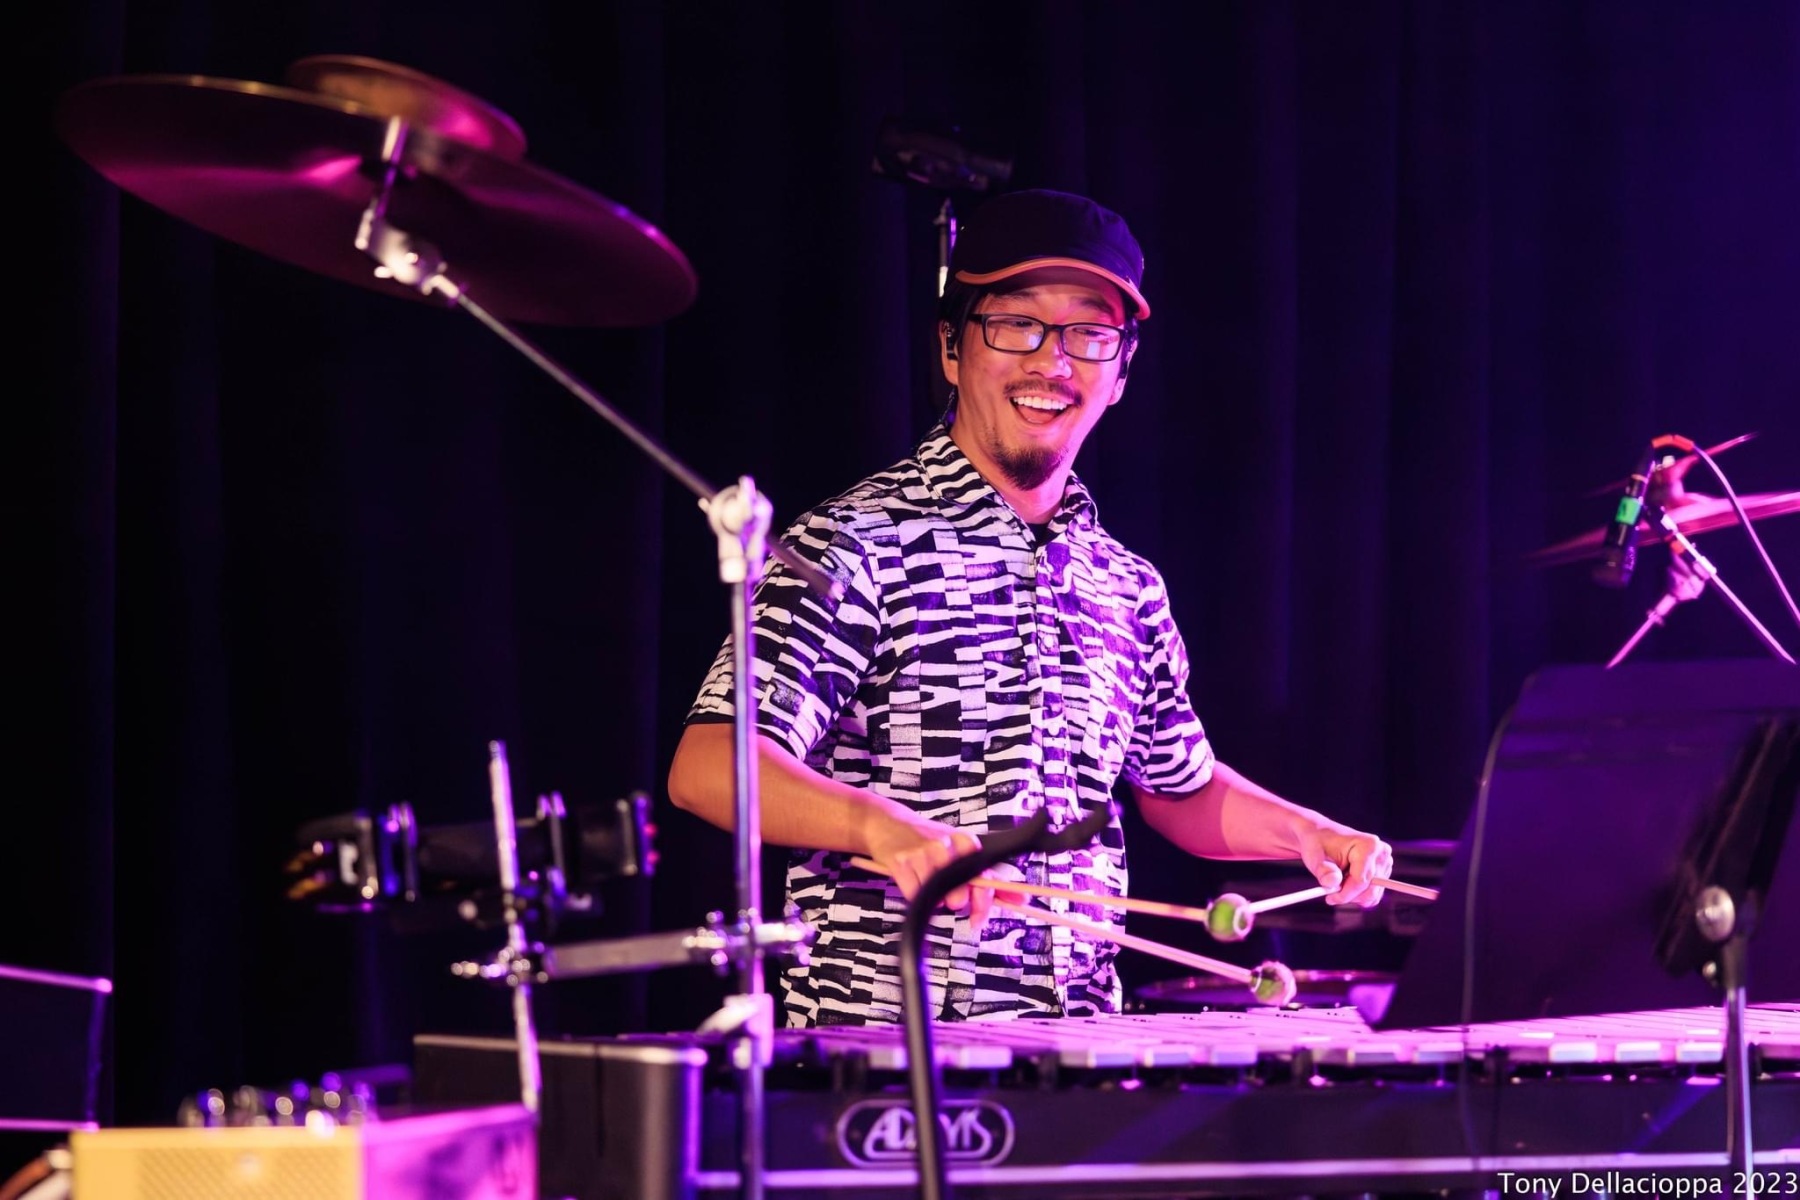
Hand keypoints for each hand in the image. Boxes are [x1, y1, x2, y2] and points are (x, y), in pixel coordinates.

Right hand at [865, 819, 993, 930]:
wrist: (886, 822)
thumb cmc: (926, 839)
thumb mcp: (958, 850)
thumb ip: (989, 877)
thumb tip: (1021, 901)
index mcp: (965, 842)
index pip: (983, 880)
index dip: (983, 903)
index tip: (978, 918)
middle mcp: (945, 845)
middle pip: (959, 895)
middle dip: (954, 902)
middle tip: (946, 894)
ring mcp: (922, 853)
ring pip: (934, 898)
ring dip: (931, 897)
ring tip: (924, 878)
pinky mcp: (901, 861)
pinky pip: (914, 896)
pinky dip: (913, 895)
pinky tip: (911, 878)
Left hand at [1298, 825, 1391, 906]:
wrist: (1322, 835)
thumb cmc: (1318, 843)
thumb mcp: (1314, 856)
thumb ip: (1322, 870)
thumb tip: (1332, 882)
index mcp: (1368, 845)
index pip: (1361, 880)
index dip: (1344, 894)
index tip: (1329, 898)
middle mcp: (1381, 854)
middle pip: (1369, 890)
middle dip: (1349, 895)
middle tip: (1330, 892)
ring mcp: (1385, 863)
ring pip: (1372, 895)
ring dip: (1352, 895)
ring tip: (1338, 881)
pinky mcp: (1383, 872)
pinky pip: (1373, 895)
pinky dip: (1358, 895)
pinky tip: (1345, 882)